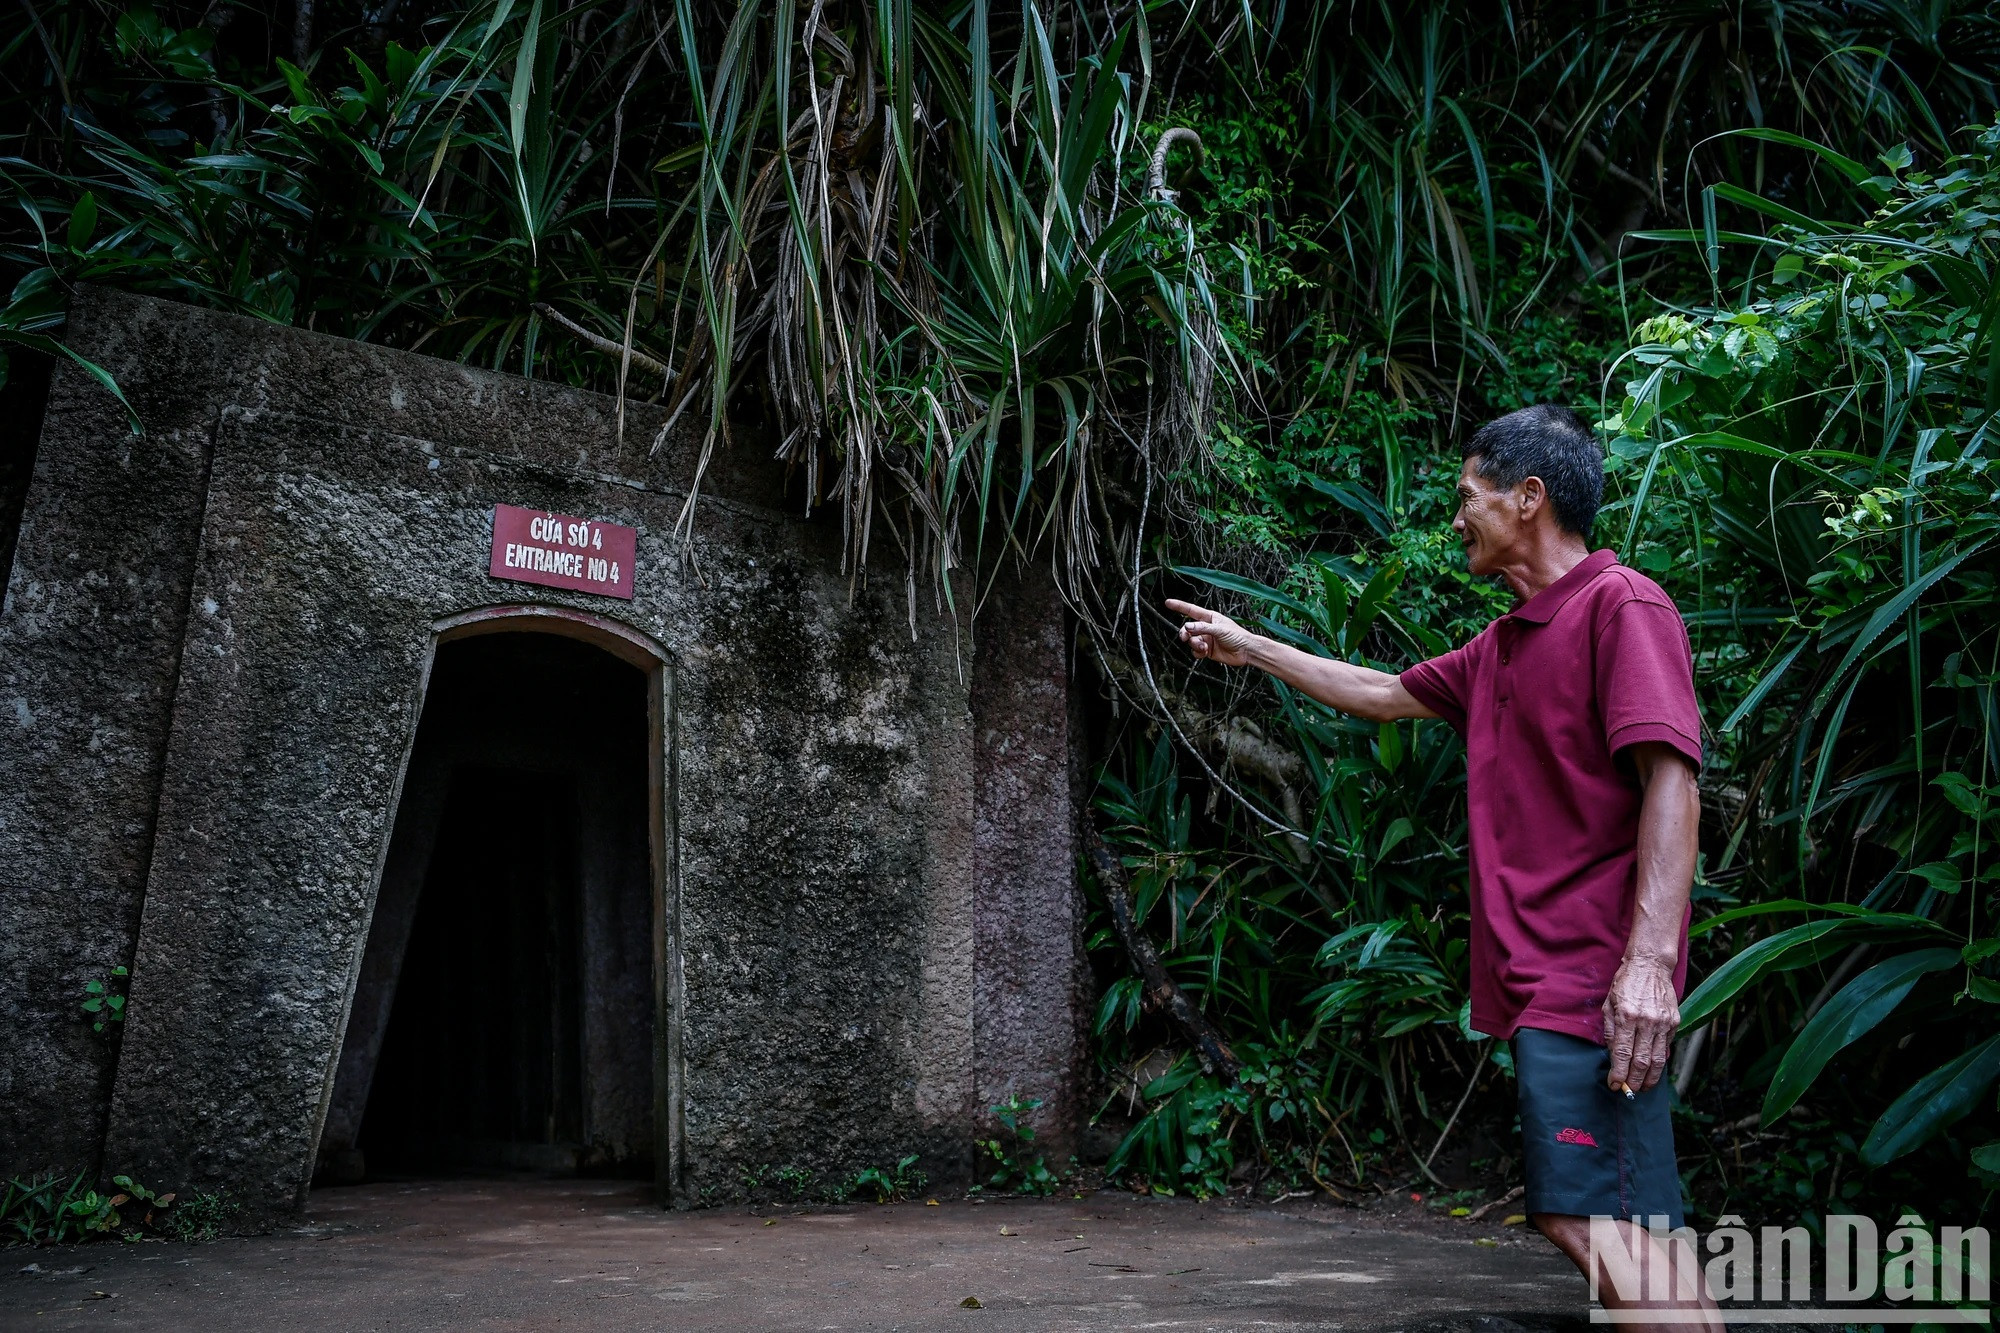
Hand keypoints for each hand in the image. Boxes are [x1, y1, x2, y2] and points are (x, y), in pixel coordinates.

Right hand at [1166, 599, 1259, 666]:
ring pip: (1191, 641)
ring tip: (1204, 647)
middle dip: (1184, 633)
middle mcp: (1206, 628)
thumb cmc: (1237, 636)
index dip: (1179, 606)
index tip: (1168, 603)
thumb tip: (1187, 626)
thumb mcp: (1219, 629)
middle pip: (1187, 629)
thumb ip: (1202, 628)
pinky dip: (1198, 652)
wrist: (1246, 651)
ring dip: (1194, 644)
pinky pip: (1195, 651)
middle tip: (1185, 638)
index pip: (1191, 610)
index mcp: (1210, 617)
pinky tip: (1205, 652)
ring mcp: (1206, 639)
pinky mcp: (1207, 650)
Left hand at [1602, 956, 1678, 1093]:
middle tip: (1629, 1092)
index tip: (1614, 1085)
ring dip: (1650, 1078)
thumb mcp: (1609, 1004)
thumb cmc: (1625, 983)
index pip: (1623, 1054)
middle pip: (1642, 1062)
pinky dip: (1660, 1062)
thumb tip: (1614, 1055)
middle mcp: (1647, 1022)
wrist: (1650, 965)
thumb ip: (1611, 1030)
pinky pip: (1666, 1047)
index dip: (1619, 1073)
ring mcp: (1663, 1023)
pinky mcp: (1674, 1022)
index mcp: (1627, 1017)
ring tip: (1643, 1087)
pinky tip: (1653, 1070)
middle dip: (1634, 1081)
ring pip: (1658, 1059)